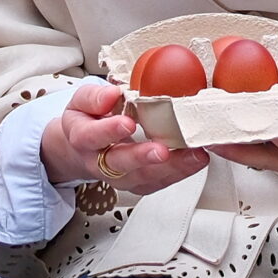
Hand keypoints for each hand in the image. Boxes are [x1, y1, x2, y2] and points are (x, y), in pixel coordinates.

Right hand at [41, 78, 207, 196]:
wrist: (83, 148)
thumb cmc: (87, 120)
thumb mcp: (82, 101)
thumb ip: (95, 97)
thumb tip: (113, 93)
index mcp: (83, 138)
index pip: (92, 136)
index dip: (109, 131)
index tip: (128, 122)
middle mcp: (99, 162)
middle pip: (119, 165)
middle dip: (142, 158)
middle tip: (161, 150)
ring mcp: (118, 176)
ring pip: (142, 179)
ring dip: (169, 169)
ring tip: (193, 156)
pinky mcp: (137, 183)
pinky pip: (156, 184)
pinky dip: (178, 173)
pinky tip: (195, 161)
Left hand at [210, 61, 277, 176]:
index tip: (274, 130)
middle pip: (268, 158)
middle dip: (243, 147)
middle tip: (220, 134)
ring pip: (253, 158)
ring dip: (230, 147)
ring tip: (205, 133)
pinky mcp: (272, 158)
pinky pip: (250, 153)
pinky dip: (232, 143)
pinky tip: (211, 131)